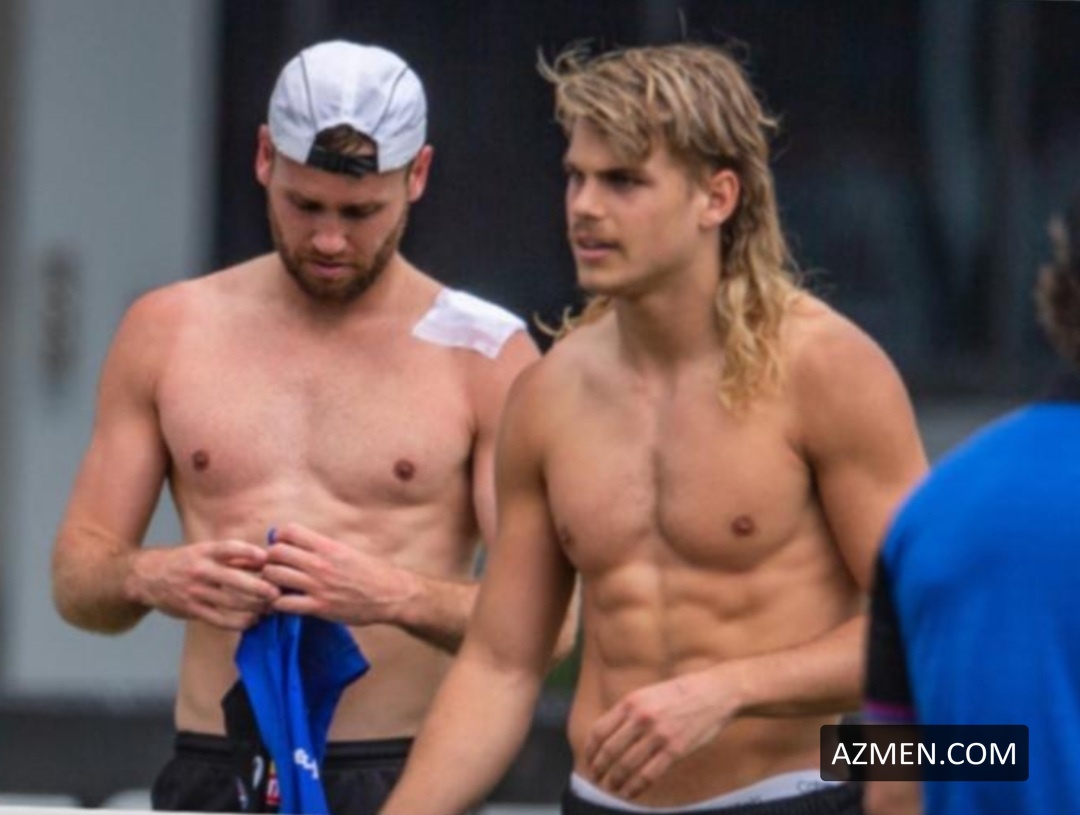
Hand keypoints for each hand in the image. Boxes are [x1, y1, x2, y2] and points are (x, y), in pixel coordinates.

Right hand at [134, 539, 278, 629]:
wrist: (146, 577)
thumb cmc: (184, 562)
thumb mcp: (204, 551)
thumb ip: (234, 557)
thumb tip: (265, 560)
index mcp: (204, 552)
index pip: (229, 549)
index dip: (248, 553)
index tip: (266, 558)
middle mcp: (200, 571)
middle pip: (233, 580)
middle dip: (258, 587)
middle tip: (277, 592)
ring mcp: (195, 592)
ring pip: (230, 602)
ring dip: (254, 607)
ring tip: (270, 608)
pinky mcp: (192, 610)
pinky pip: (220, 620)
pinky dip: (239, 622)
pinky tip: (253, 621)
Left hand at [263, 523, 417, 624]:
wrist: (392, 594)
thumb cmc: (372, 572)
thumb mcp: (347, 550)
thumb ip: (323, 547)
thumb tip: (298, 543)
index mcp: (328, 546)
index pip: (289, 531)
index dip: (279, 538)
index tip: (282, 547)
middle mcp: (320, 563)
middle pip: (276, 553)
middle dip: (271, 560)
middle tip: (276, 568)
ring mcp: (318, 586)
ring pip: (274, 576)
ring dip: (270, 581)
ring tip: (277, 586)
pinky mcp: (319, 607)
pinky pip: (283, 603)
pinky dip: (278, 603)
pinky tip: (285, 603)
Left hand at [586, 670, 739, 798]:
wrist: (716, 693)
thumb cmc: (681, 693)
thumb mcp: (649, 693)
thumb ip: (629, 711)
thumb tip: (609, 735)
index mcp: (631, 702)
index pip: (600, 730)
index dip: (590, 750)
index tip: (588, 761)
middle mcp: (641, 717)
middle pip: (610, 750)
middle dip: (599, 769)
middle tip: (595, 779)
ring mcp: (658, 734)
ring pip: (627, 765)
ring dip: (614, 781)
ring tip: (609, 789)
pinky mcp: (675, 749)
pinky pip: (649, 774)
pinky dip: (634, 787)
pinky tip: (628, 794)